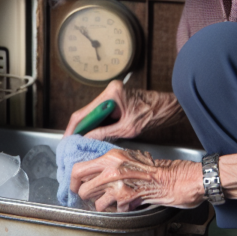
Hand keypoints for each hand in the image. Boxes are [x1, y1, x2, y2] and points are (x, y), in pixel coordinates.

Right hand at [63, 81, 183, 140]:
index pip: (84, 112)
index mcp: (111, 94)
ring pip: (94, 115)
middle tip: (71, 144)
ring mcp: (112, 95)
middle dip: (80, 130)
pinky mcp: (116, 101)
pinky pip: (102, 115)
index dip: (74, 128)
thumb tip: (87, 139)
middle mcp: (110, 91)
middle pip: (87, 113)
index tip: (67, 140)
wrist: (169, 109)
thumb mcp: (127, 129)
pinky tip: (93, 137)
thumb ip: (105, 134)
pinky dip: (97, 126)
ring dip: (88, 129)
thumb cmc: (153, 115)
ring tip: (81, 143)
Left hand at [69, 149, 203, 211]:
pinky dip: (117, 209)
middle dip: (87, 195)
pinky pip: (111, 209)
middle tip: (93, 196)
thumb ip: (110, 163)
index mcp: (111, 157)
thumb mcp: (130, 157)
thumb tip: (93, 172)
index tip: (74, 186)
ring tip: (113, 201)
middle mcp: (111, 170)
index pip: (78, 169)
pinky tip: (126, 204)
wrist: (176, 179)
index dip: (73, 181)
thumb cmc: (156, 168)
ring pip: (95, 201)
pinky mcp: (126, 199)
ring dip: (102, 204)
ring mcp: (118, 185)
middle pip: (83, 188)